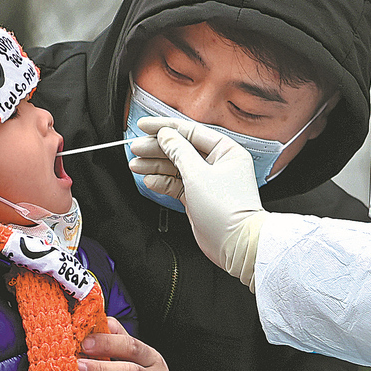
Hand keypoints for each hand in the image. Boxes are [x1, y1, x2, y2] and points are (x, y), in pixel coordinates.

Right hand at [128, 117, 267, 286]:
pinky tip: (149, 180)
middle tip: (135, 148)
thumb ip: (179, 151)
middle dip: (157, 148)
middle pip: (181, 149)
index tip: (144, 126)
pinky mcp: (199, 197)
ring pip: (176, 166)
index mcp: (225, 150)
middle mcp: (218, 163)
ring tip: (135, 164)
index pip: (190, 132)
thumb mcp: (198, 174)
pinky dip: (163, 182)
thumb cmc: (227, 210)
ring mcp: (207, 181)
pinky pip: (177, 184)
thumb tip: (166, 135)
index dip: (165, 128)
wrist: (235, 244)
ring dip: (156, 165)